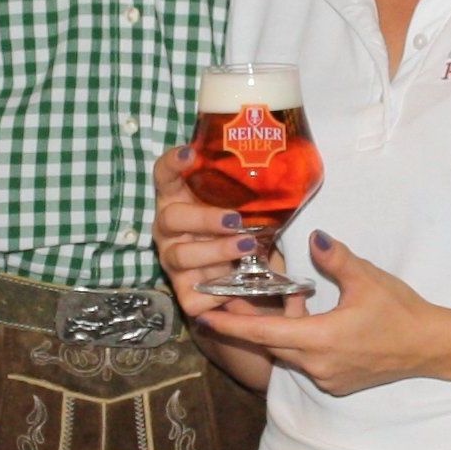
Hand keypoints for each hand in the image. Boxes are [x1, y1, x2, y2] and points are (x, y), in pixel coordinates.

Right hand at [152, 145, 250, 313]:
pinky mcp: (183, 292)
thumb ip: (249, 195)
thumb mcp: (245, 210)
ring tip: (246, 247)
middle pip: (171, 218)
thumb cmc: (241, 233)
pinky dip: (215, 293)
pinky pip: (192, 296)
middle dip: (204, 218)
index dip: (172, 164)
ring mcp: (173, 261)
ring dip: (215, 252)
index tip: (189, 153)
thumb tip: (285, 172)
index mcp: (180, 201)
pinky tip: (235, 288)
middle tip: (235, 220)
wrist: (247, 283)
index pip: (165, 176)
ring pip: (181, 256)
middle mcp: (169, 230)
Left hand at [190, 233, 449, 395]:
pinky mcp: (336, 383)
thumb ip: (336, 259)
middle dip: (250, 323)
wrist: (430, 347)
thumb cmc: (400, 311)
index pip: (264, 333)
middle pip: (271, 344)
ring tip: (284, 300)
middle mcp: (318, 365)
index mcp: (321, 340)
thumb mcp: (367, 278)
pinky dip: (299, 342)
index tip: (204, 316)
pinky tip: (310, 320)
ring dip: (280, 330)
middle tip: (232, 299)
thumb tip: (314, 238)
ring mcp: (327, 378)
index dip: (231, 324)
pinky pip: (306, 362)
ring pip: (288, 353)